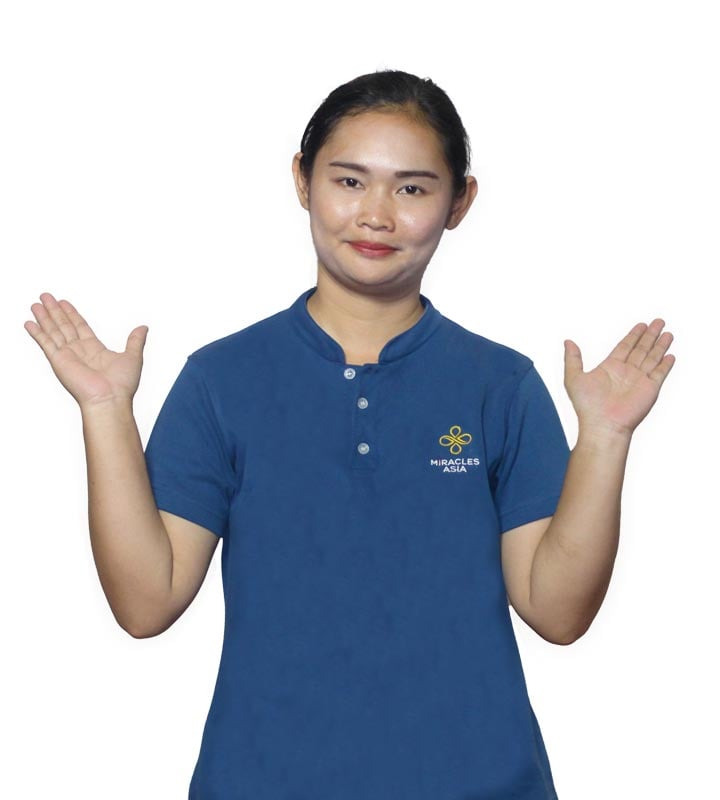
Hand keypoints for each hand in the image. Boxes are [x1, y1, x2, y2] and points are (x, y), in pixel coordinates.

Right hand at [25, 293, 147, 407]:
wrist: (110, 399)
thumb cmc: (122, 384)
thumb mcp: (133, 356)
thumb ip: (135, 340)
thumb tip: (143, 328)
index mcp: (95, 349)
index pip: (80, 326)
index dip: (72, 314)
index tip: (63, 303)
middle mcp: (79, 352)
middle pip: (64, 326)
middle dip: (55, 311)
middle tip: (46, 297)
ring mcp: (68, 356)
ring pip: (53, 331)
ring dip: (45, 318)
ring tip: (36, 304)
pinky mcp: (59, 361)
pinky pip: (46, 344)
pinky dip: (37, 333)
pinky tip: (29, 323)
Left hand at [563, 319, 674, 436]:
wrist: (603, 425)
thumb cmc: (587, 406)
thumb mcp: (573, 378)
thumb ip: (572, 359)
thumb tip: (568, 342)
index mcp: (610, 368)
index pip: (625, 346)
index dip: (633, 335)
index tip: (641, 325)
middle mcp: (626, 372)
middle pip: (641, 348)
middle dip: (650, 335)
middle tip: (658, 321)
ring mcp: (639, 380)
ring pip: (652, 357)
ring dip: (660, 345)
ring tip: (667, 333)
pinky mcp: (650, 389)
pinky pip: (659, 373)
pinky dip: (665, 364)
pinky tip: (670, 355)